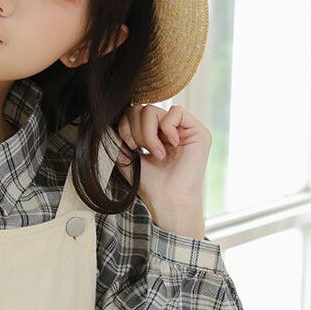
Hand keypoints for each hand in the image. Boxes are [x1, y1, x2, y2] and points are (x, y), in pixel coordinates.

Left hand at [113, 103, 210, 217]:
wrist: (168, 201)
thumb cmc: (150, 185)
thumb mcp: (127, 158)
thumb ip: (120, 138)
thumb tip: (112, 120)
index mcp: (154, 135)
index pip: (134, 113)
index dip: (125, 125)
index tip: (129, 146)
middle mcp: (168, 130)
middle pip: (142, 109)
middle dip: (135, 129)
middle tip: (140, 149)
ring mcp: (183, 129)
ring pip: (154, 110)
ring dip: (148, 132)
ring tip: (156, 153)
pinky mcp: (198, 131)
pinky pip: (176, 111)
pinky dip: (167, 127)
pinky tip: (171, 145)